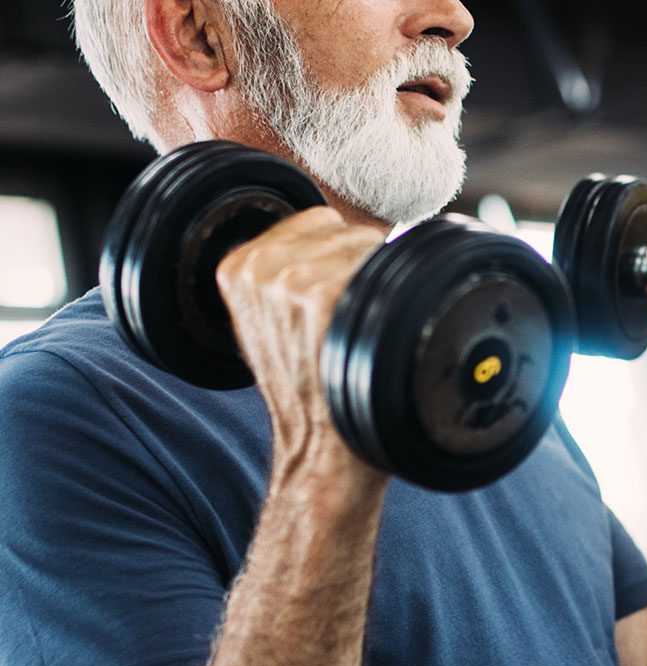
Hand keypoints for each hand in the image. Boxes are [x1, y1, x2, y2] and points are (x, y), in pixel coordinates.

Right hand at [216, 207, 388, 490]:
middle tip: (346, 322)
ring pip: (368, 244)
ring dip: (377, 281)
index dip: (337, 256)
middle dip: (357, 265)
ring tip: (357, 329)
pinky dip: (392, 295)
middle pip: (345, 229)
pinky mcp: (326, 297)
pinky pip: (381, 267)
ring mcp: (291, 281)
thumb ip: (285, 268)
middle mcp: (258, 267)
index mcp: (236, 266)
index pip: (317, 221)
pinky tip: (371, 332)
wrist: (321, 445)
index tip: (331, 302)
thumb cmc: (307, 383)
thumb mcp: (270, 321)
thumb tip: (337, 227)